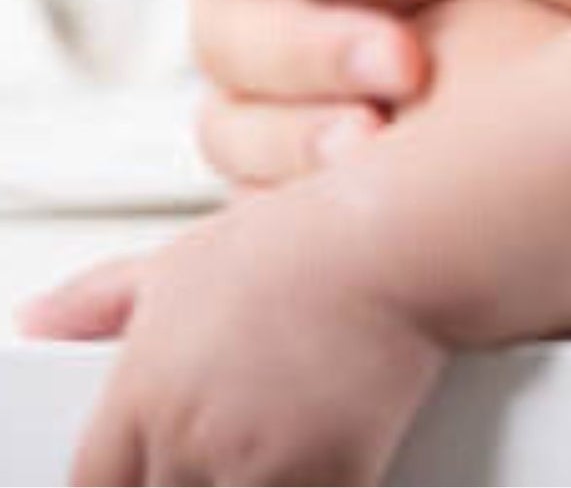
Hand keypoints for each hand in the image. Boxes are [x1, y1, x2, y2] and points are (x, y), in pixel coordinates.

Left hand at [18, 188, 447, 485]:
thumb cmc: (304, 244)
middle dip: (190, 479)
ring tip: (276, 446)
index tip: (153, 471)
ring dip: (252, 482)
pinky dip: (311, 485)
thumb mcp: (184, 257)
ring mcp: (256, 467)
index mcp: (144, 393)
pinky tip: (322, 457)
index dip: (123, 483)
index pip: (95, 487)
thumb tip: (39, 318)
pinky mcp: (327, 480)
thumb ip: (100, 300)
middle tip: (231, 446)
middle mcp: (189, 439)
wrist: (397, 242)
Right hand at [155, 0, 429, 185]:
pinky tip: (362, 177)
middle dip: (310, 41)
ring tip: (378, 135)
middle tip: (405, 58)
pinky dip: (294, 185)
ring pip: (237, 107)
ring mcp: (279, 64)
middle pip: (230, 15)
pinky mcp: (314, 138)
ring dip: (296, 127)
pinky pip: (261, 179)